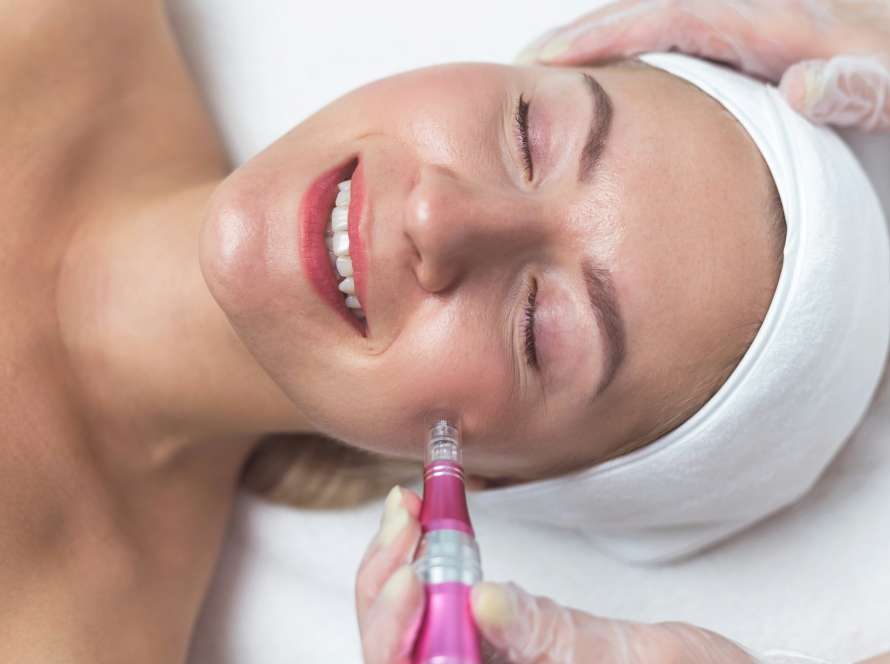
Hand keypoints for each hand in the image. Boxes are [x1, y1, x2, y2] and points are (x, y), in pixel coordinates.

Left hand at [355, 486, 755, 662]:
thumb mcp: (620, 660)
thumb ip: (549, 638)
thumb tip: (482, 603)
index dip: (397, 636)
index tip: (412, 577)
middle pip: (397, 649)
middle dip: (389, 583)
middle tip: (406, 519)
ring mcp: (478, 660)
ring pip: (411, 622)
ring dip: (400, 561)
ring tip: (410, 508)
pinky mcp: (491, 635)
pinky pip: (439, 599)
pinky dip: (427, 554)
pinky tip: (423, 518)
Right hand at [517, 0, 889, 130]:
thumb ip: (864, 85)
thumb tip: (802, 85)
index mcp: (785, 27)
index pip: (677, 18)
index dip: (609, 35)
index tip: (550, 57)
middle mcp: (760, 22)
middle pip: (651, 14)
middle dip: (583, 34)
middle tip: (522, 65)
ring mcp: (755, 36)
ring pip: (659, 30)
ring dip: (601, 45)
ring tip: (547, 74)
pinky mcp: (757, 54)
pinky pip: (680, 48)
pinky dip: (635, 59)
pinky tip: (615, 89)